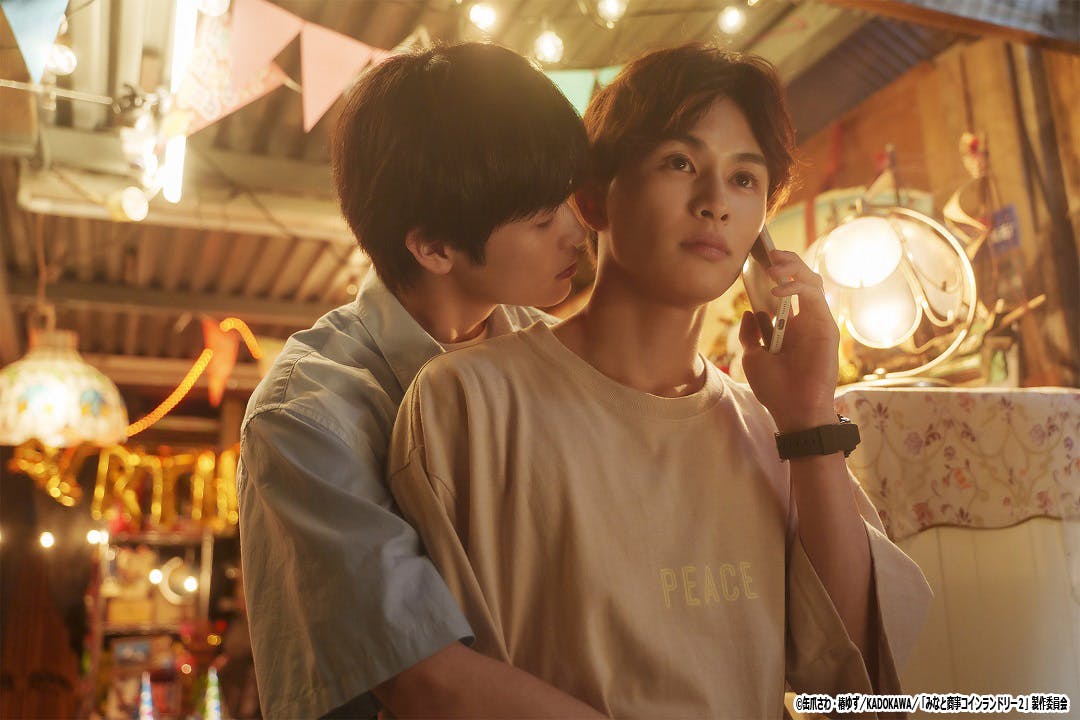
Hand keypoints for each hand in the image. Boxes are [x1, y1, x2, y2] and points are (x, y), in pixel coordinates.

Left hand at [739, 249, 839, 431]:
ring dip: (793, 268)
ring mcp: (817, 322)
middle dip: (786, 262)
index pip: (785, 290)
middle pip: (801, 279)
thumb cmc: (775, 388)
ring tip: (772, 264)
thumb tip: (749, 311)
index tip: (756, 259)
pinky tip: (777, 292)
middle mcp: (805, 320)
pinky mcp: (827, 327)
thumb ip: (751, 334)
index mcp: (788, 326)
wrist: (793, 410)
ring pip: (812, 281)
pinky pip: (814, 296)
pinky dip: (795, 288)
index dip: (774, 273)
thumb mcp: (753, 357)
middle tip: (768, 253)